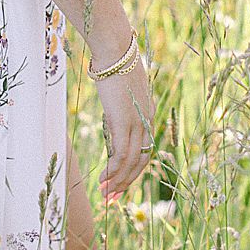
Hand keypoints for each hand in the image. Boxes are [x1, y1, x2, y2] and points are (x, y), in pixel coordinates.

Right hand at [95, 49, 153, 202]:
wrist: (115, 50)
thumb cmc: (114, 63)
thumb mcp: (121, 86)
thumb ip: (121, 100)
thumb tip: (113, 101)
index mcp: (146, 113)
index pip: (144, 149)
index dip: (134, 169)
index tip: (120, 182)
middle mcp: (146, 121)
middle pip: (141, 161)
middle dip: (127, 182)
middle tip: (113, 198)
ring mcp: (136, 123)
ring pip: (131, 162)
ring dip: (118, 181)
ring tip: (105, 194)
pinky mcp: (124, 122)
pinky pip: (120, 155)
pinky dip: (113, 171)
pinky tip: (103, 180)